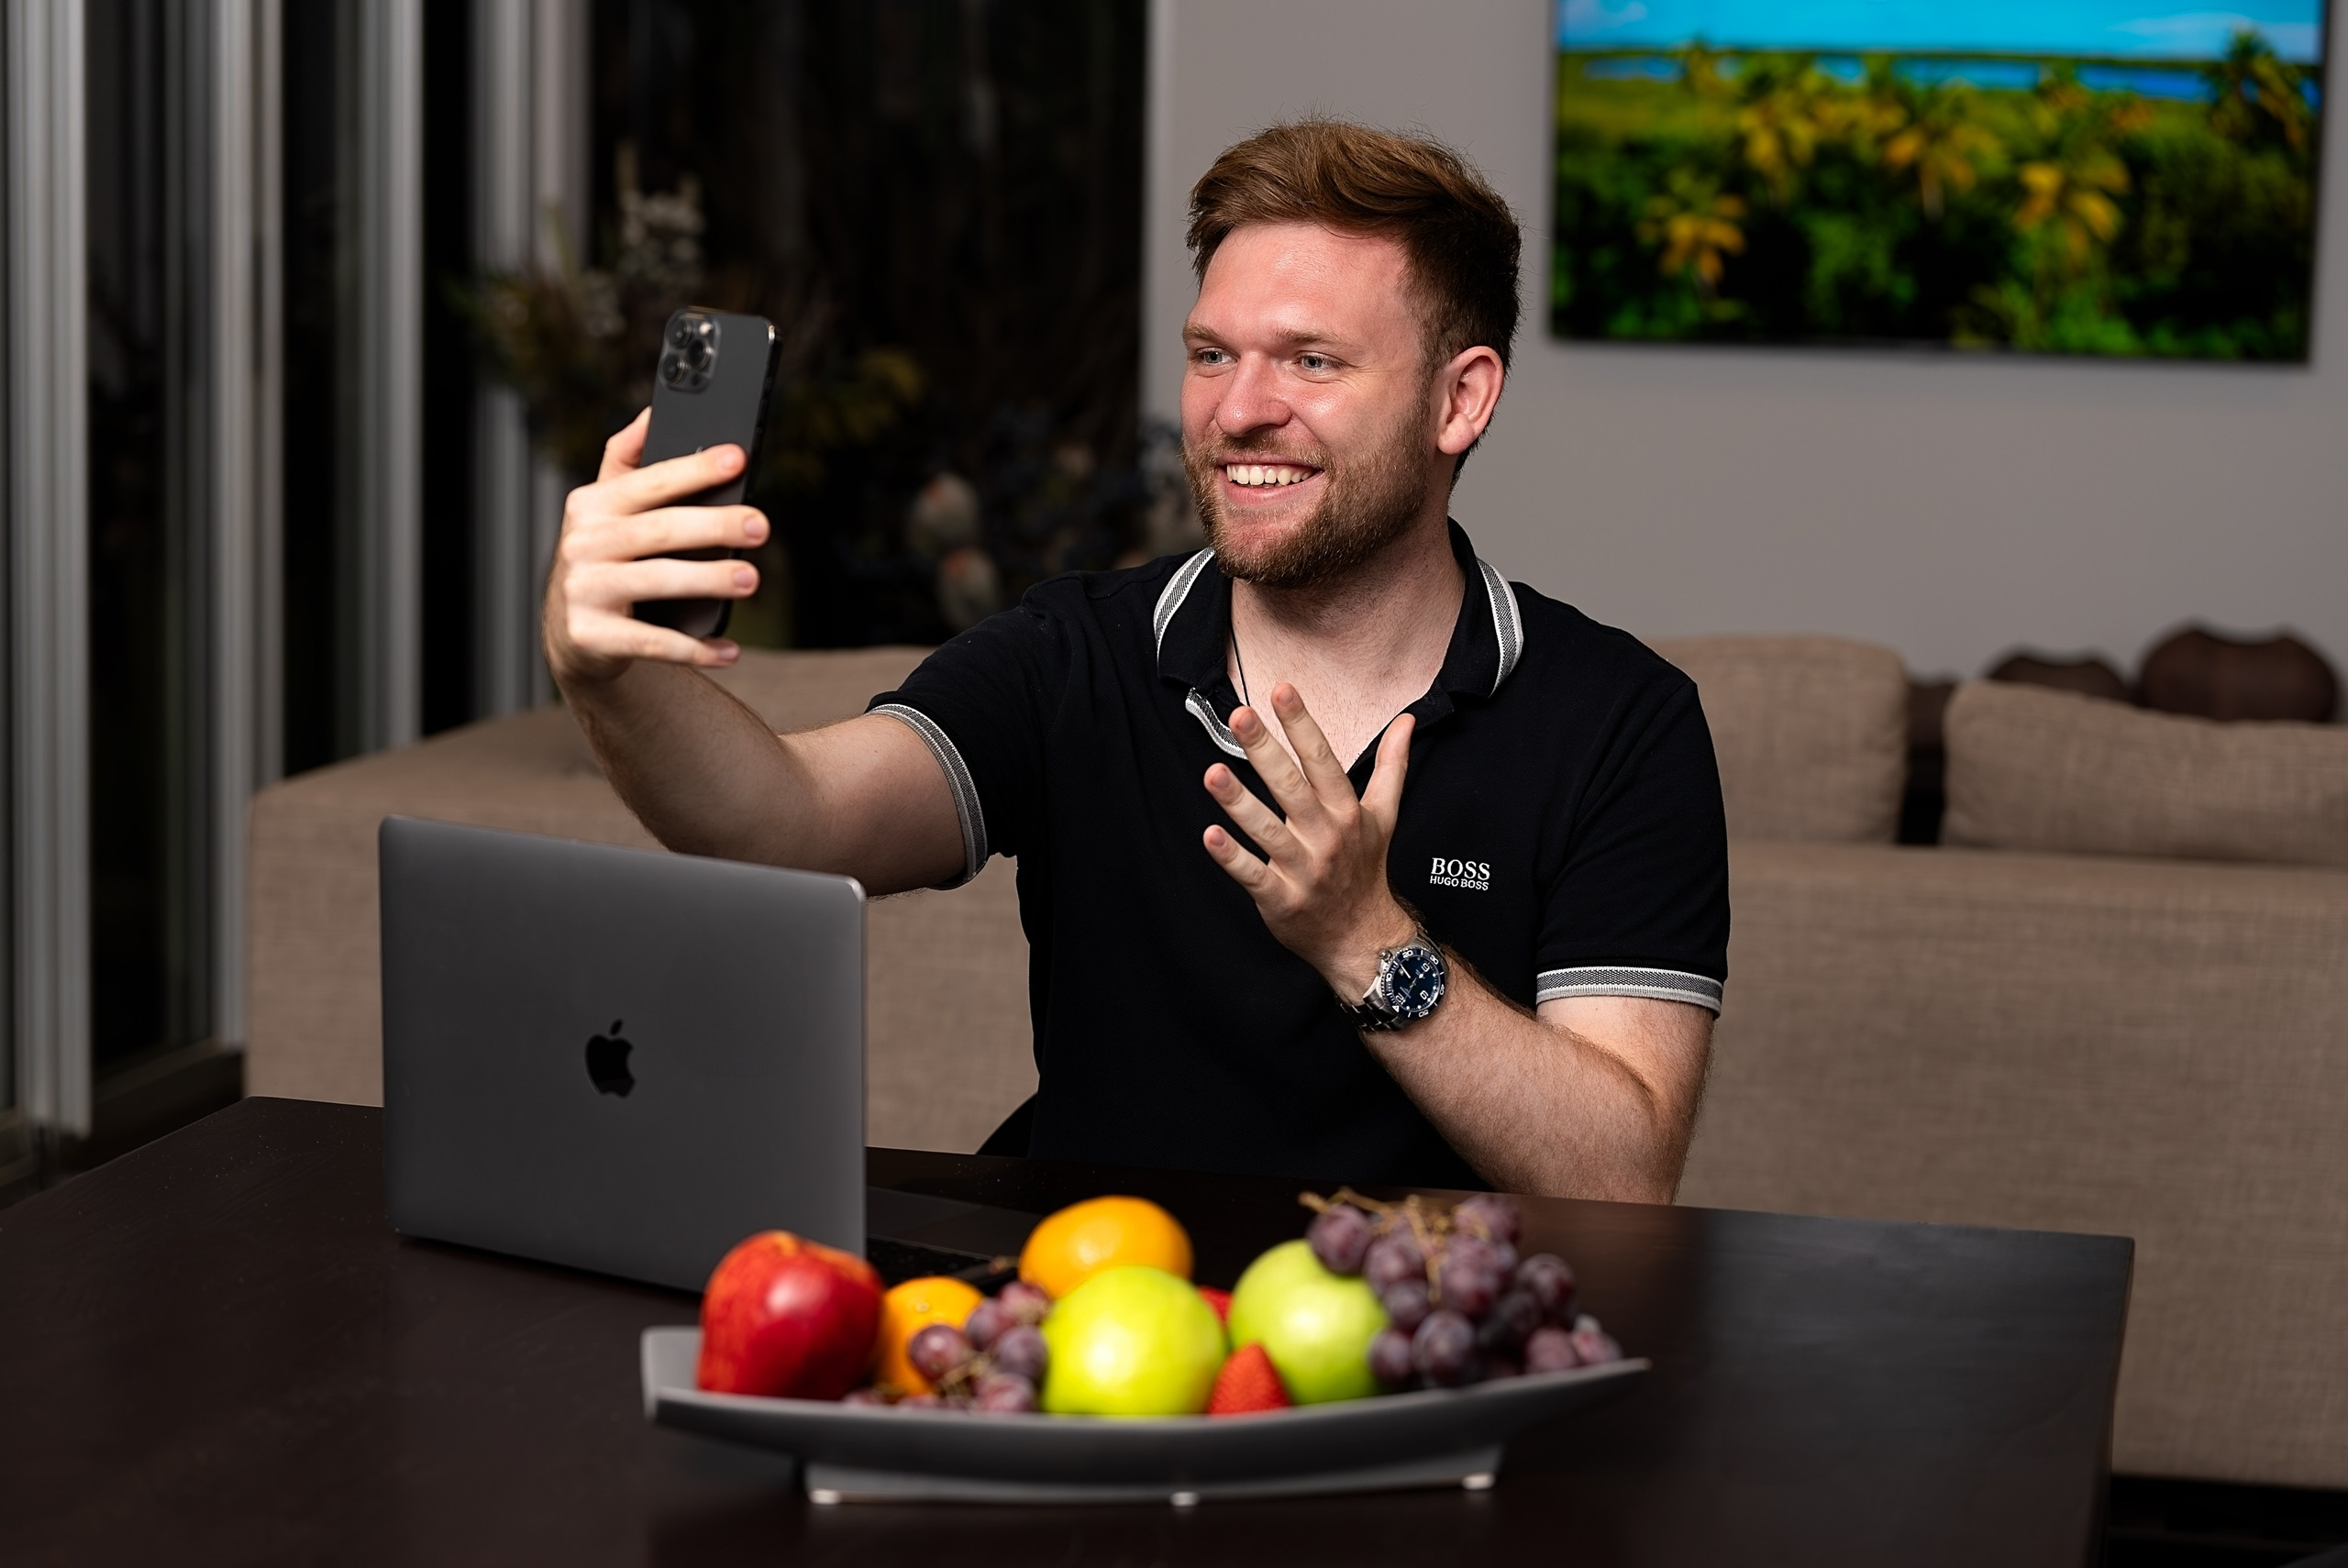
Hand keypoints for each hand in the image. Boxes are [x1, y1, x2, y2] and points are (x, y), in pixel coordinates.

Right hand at [543, 409, 769, 686]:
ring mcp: (584, 591)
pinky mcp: (593, 637)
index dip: (694, 469)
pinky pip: (652, 642)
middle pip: (660, 530)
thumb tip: (653, 412)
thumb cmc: (604, 559)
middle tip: (760, 525)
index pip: (650, 482)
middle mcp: (582, 544)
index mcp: (591, 505)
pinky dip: (693, 647)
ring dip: (708, 580)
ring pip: (657, 582)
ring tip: (750, 578)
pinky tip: (729, 649)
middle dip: (714, 525)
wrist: (573, 634)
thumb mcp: (604, 508)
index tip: (737, 459)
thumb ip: (627, 461)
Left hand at [1200, 684, 1417, 999]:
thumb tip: (1407, 720)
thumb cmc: (1365, 870)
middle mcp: (1325, 837)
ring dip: (1239, 802)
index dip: (1302, 725)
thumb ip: (1392, 764)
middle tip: (1240, 715)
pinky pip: (1254, 876)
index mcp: (1346, 811)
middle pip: (1291, 787)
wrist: (1363, 938)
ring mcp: (1303, 870)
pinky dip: (1233, 858)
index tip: (1283, 691)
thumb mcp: (1384, 814)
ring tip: (1212, 773)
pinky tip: (1210, 836)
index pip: (1322, 761)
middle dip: (1265, 750)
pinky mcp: (1281, 899)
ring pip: (1268, 831)